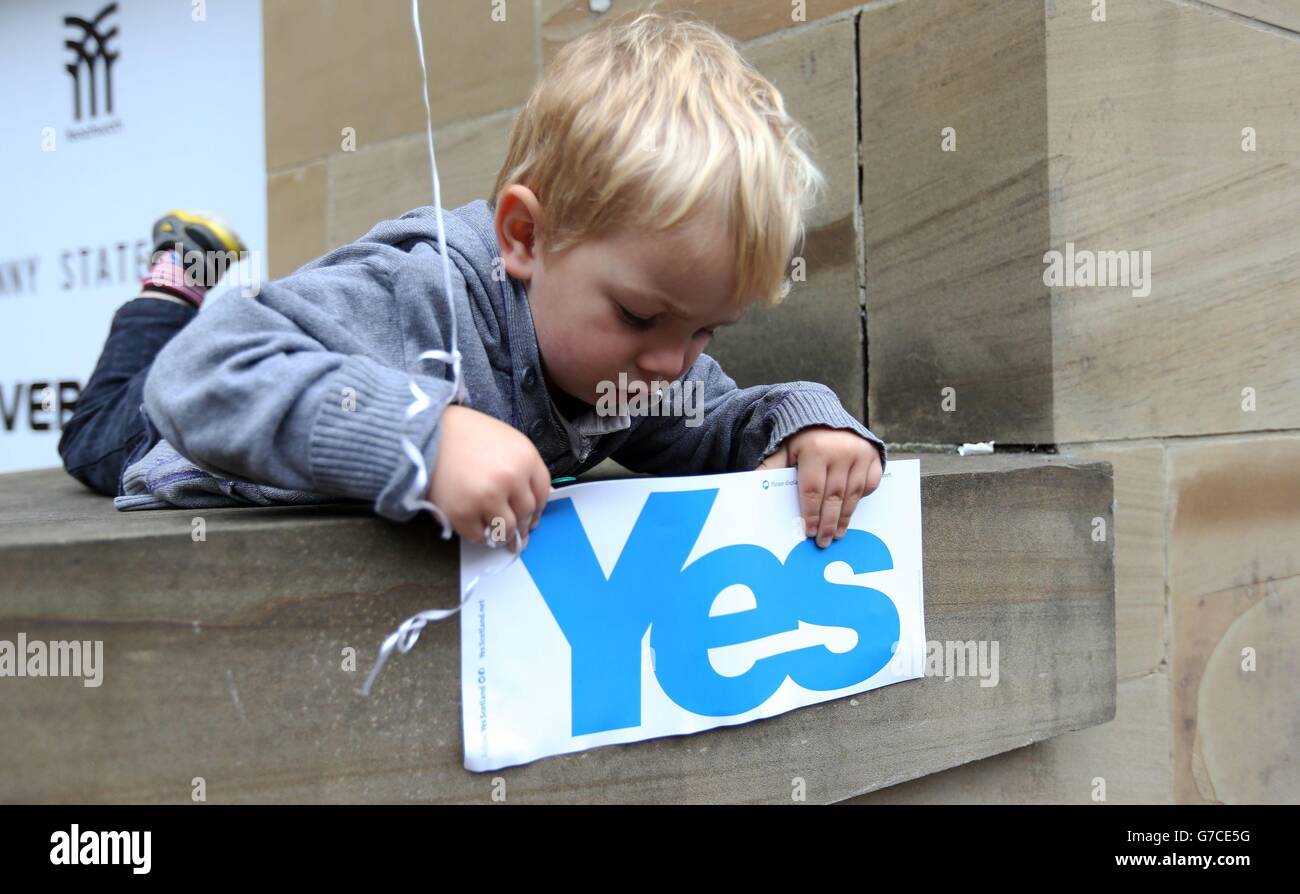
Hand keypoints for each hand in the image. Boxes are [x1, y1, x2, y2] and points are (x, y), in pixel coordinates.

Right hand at [428, 404, 552, 550]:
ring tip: (498, 535)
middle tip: (517, 535)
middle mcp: (510, 478)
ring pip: (506, 530)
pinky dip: (479, 536)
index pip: (543, 494)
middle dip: (522, 527)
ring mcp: (486, 498)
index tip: (532, 519)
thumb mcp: (506, 441)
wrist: (426, 432)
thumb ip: (523, 467)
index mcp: (525, 458)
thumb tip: (531, 501)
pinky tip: (476, 528)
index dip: (538, 510)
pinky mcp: (462, 513)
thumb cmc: (465, 435)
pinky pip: (478, 536)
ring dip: (503, 536)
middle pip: (526, 514)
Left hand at [756, 426, 882, 547]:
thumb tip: (754, 486)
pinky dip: (860, 499)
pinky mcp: (873, 456)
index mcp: (815, 450)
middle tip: (824, 542)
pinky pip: (870, 484)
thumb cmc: (801, 439)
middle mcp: (841, 451)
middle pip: (833, 497)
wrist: (825, 417)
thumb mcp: (784, 449)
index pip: (812, 490)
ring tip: (837, 534)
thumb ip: (771, 467)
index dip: (811, 514)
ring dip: (844, 517)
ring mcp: (860, 454)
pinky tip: (850, 511)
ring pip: (853, 495)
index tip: (809, 532)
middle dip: (828, 523)